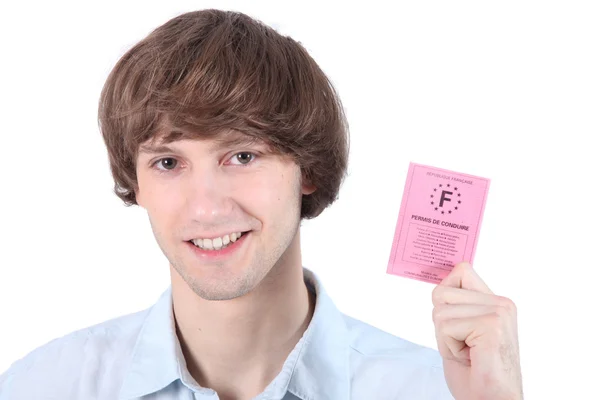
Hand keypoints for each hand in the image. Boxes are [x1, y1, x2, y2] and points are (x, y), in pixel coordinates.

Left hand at [432, 262, 522, 399]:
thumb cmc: (475, 373)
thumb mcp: (460, 329)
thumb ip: (454, 305)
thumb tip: (438, 285)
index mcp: (496, 302)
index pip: (460, 270)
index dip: (446, 294)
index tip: (453, 320)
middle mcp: (501, 303)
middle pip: (442, 292)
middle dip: (442, 323)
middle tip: (463, 345)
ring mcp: (498, 313)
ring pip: (440, 312)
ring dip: (445, 338)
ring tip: (467, 352)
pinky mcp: (492, 326)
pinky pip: (446, 327)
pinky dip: (450, 347)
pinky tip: (470, 358)